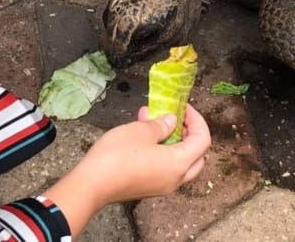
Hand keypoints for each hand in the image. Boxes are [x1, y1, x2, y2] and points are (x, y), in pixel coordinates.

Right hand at [44, 104, 210, 235]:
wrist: (92, 184)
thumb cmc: (117, 155)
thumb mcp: (141, 131)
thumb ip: (161, 125)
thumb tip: (171, 121)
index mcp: (179, 164)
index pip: (203, 140)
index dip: (197, 120)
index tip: (184, 107)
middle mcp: (175, 179)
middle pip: (197, 155)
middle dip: (190, 134)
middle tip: (178, 118)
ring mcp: (162, 186)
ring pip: (180, 162)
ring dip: (173, 140)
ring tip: (155, 120)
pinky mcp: (149, 188)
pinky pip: (165, 168)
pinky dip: (162, 151)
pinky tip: (144, 135)